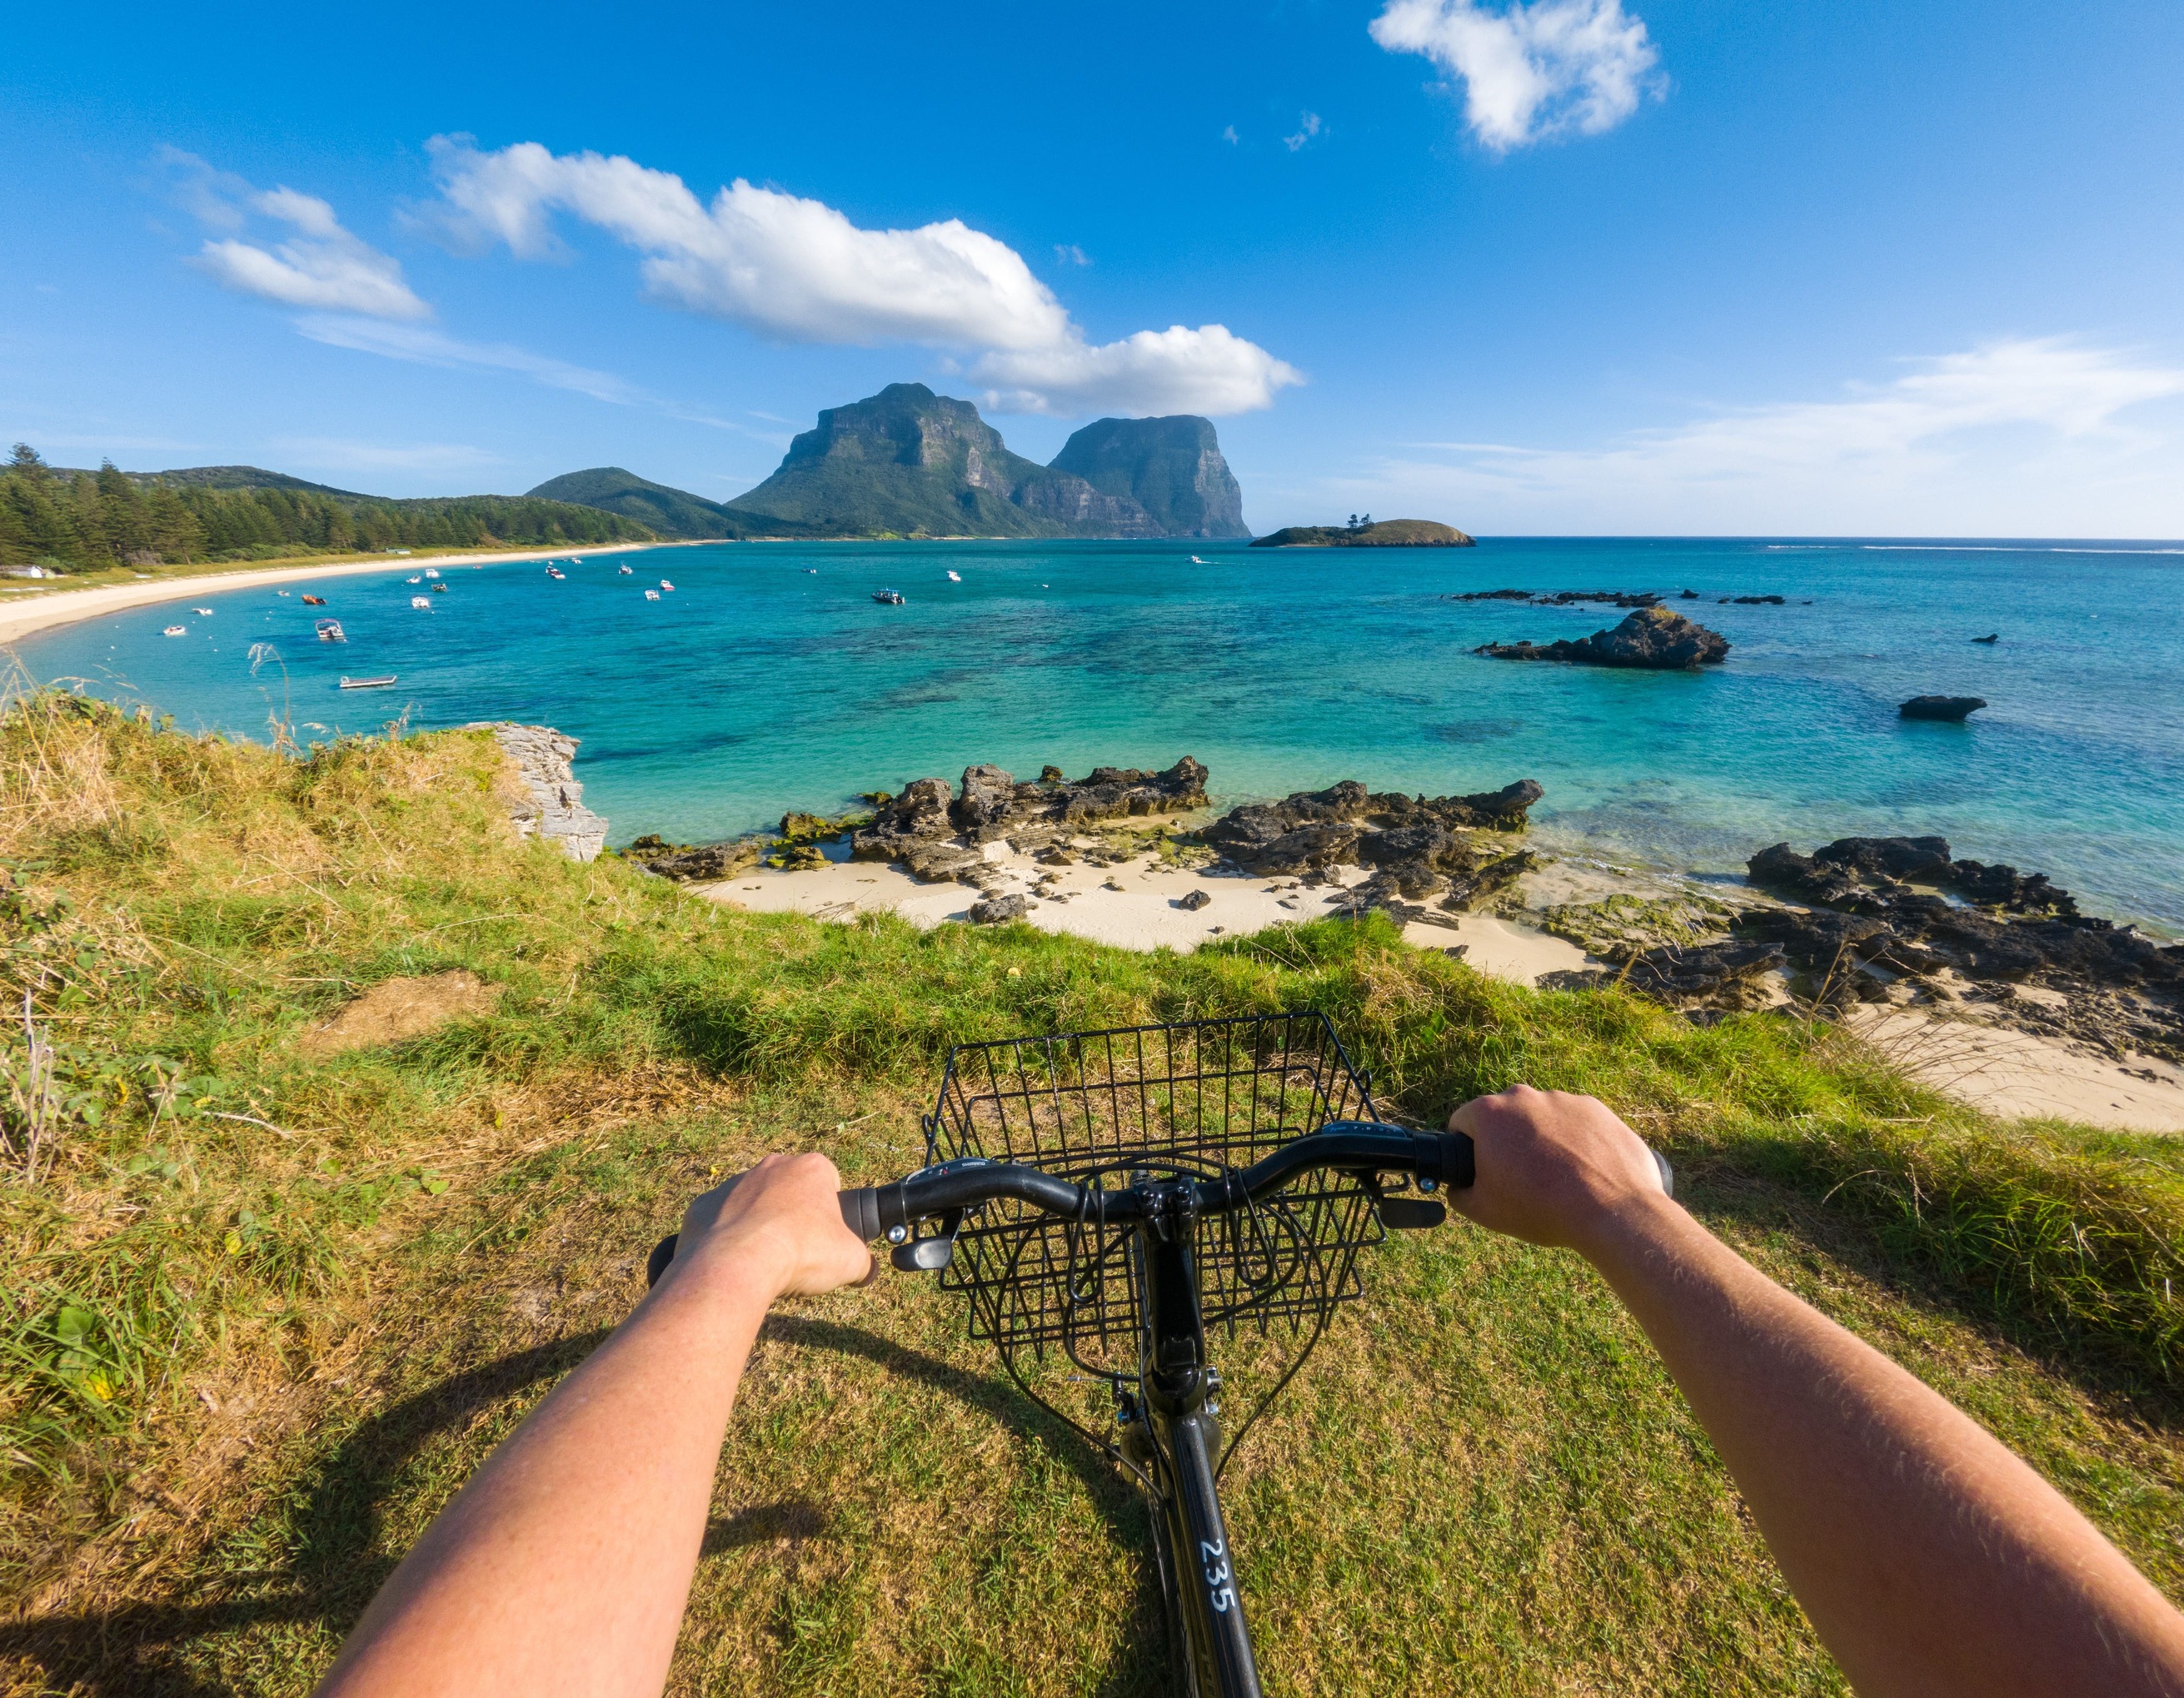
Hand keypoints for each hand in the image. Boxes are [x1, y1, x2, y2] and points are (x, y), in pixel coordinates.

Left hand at [668, 1152, 874, 1298]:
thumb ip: (864, 1261)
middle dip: (793, 1215)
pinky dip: (726, 1239)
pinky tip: (734, 1263)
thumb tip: (866, 1271)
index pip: (830, 1181)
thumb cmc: (801, 1252)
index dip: (831, 1210)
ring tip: (764, 1261)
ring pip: (752, 1202)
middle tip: (798, 1251)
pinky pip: (719, 1221)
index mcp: (811, 1168)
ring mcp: (733, 1183)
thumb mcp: (851, 1261)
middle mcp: (771, 1166)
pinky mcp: (704, 1205)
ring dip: (759, 1225)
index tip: (827, 1237)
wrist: (737, 1265)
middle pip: (789, 1189)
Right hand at [1447, 1085, 1669, 1254]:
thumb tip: (1459, 1186)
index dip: (1465, 1148)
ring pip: (1542, 1118)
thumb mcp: (1484, 1211)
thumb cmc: (1542, 1209)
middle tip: (1521, 1178)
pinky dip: (1576, 1141)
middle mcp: (1524, 1096)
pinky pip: (1576, 1122)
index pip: (1462, 1122)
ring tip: (1559, 1178)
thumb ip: (1459, 1193)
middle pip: (1504, 1116)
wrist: (1611, 1211)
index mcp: (1490, 1113)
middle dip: (1507, 1141)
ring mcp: (1564, 1099)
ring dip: (1543, 1139)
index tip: (1481, 1170)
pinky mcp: (1597, 1108)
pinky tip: (1584, 1170)